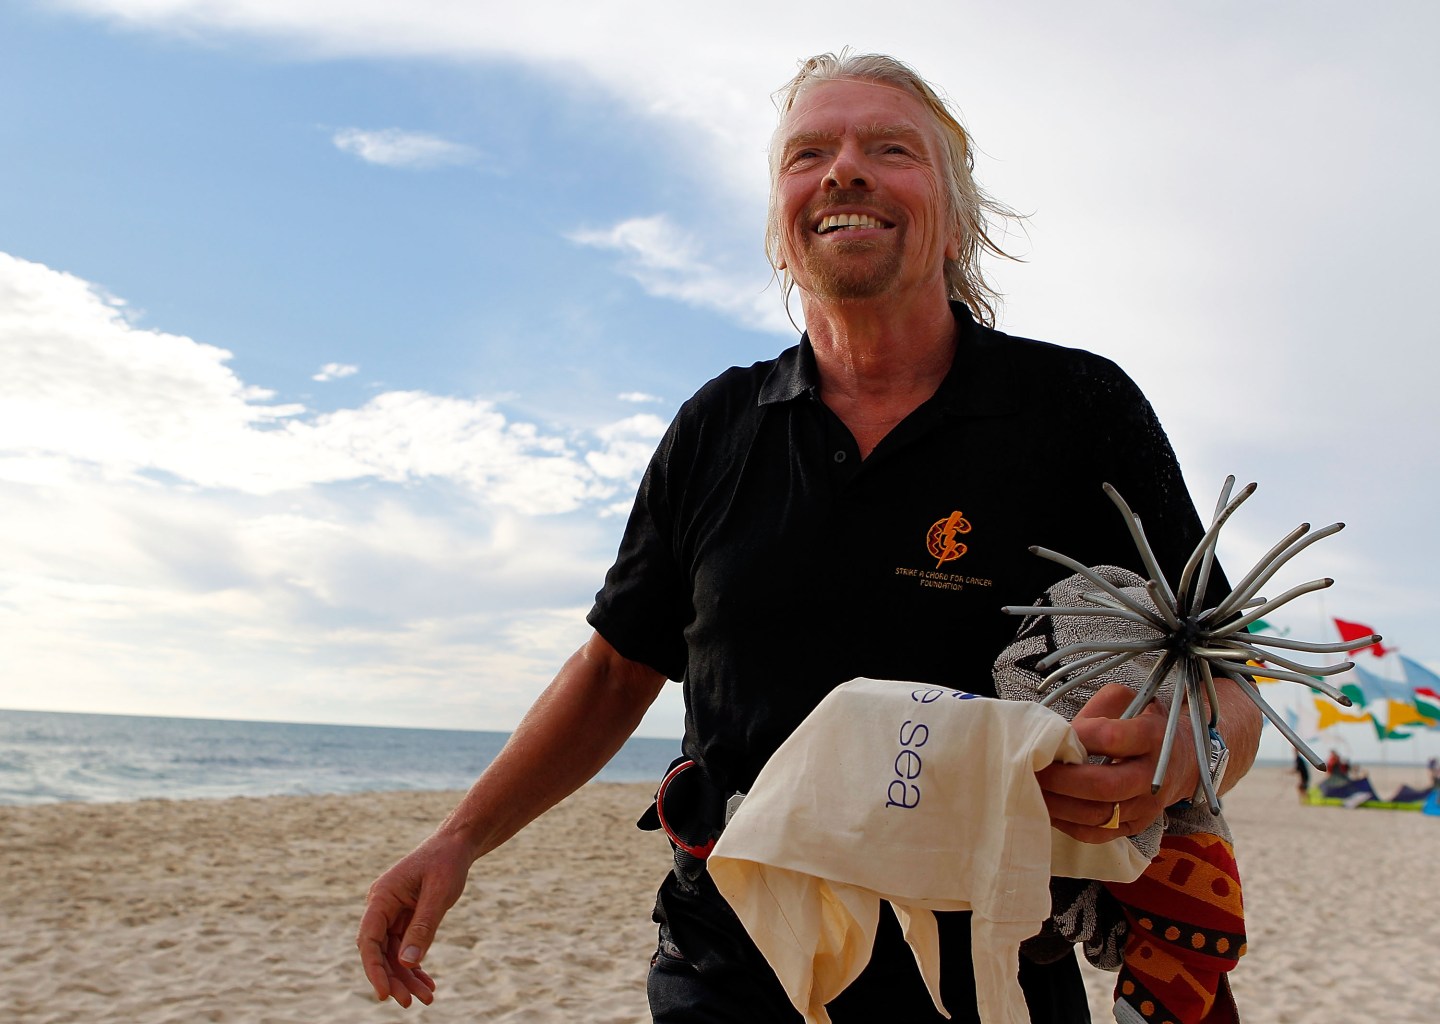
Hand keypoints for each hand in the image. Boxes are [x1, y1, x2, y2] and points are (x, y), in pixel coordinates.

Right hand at [357, 831, 473, 1005]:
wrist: (456, 845)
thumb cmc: (447, 863)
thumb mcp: (439, 894)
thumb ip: (423, 927)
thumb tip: (407, 963)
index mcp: (382, 896)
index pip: (369, 940)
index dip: (374, 969)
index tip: (384, 994)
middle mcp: (382, 906)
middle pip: (379, 951)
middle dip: (393, 979)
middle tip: (409, 1004)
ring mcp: (392, 913)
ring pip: (393, 953)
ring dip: (406, 977)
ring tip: (426, 998)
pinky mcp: (405, 918)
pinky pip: (404, 947)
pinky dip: (415, 965)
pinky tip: (427, 983)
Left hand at [1036, 683, 1198, 842]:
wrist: (1182, 759)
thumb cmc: (1143, 723)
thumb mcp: (1127, 701)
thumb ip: (1096, 711)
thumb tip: (1061, 731)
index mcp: (1152, 737)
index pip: (1111, 739)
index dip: (1077, 738)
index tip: (1052, 734)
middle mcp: (1152, 776)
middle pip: (1104, 786)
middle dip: (1061, 779)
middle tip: (1033, 769)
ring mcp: (1146, 807)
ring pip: (1098, 815)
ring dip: (1058, 805)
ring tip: (1032, 790)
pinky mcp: (1135, 827)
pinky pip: (1097, 834)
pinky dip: (1067, 824)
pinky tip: (1048, 809)